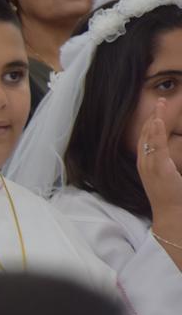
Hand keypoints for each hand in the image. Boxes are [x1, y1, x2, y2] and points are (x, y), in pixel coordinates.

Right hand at [138, 98, 181, 217]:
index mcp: (146, 163)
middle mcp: (144, 162)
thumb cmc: (172, 197)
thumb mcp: (167, 176)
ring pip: (149, 137)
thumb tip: (170, 155)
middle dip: (153, 116)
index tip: (158, 109)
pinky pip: (155, 146)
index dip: (151, 122)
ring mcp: (149, 164)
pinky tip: (158, 121)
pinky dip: (156, 133)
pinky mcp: (158, 167)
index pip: (146, 138)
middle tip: (161, 101)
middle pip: (146, 133)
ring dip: (154, 119)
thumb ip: (166, 163)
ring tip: (160, 105)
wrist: (171, 213)